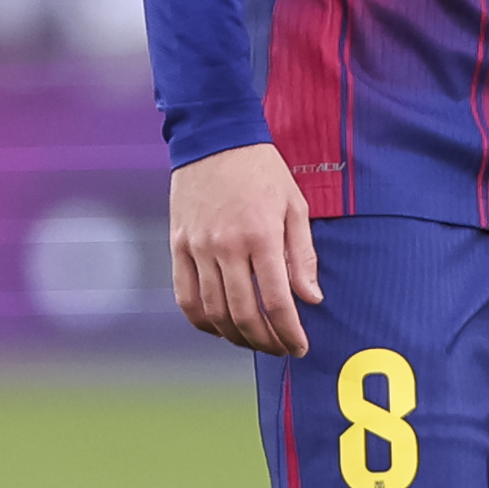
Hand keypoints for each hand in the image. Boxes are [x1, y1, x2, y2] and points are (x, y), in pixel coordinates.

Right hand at [167, 142, 319, 357]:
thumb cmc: (262, 170)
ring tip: (254, 341)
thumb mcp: (294, 205)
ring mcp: (197, 248)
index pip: (277, 301)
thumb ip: (303, 255)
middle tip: (280, 350)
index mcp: (261, 235)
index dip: (289, 332)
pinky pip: (185, 297)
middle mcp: (226, 246)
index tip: (300, 347)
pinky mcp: (178, 245)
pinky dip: (202, 321)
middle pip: (244, 314)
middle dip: (265, 341)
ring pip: (213, 312)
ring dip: (236, 336)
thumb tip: (310, 298)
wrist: (214, 138)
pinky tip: (220, 328)